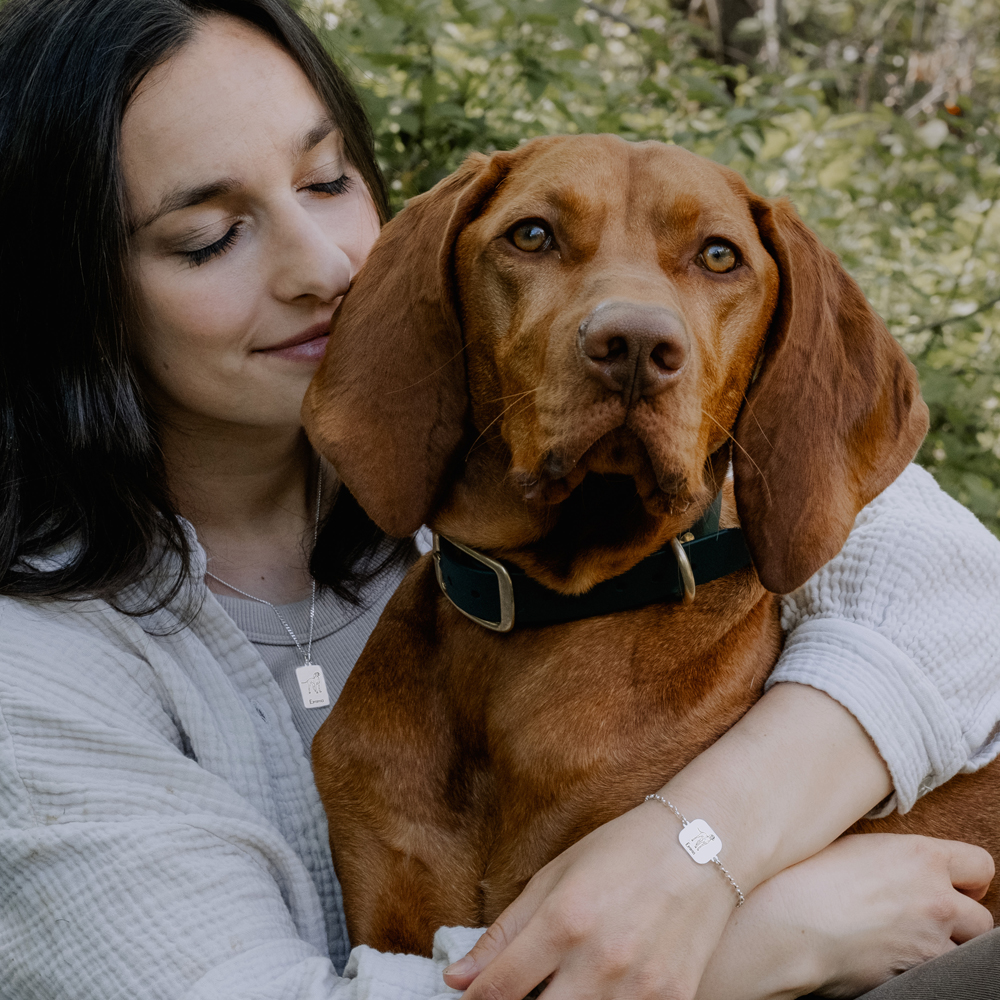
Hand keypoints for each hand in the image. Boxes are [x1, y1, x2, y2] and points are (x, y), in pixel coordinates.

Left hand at [442, 800, 739, 999]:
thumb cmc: (621, 852)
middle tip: (517, 993)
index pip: (498, 990)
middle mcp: (600, 959)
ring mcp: (640, 987)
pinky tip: (596, 992)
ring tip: (559, 987)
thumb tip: (457, 980)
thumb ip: (505, 933)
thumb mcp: (555, 876)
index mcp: (564, 920)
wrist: (704, 846)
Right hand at [694, 834, 994, 999]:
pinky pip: (935, 975)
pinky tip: (889, 958)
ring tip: (905, 942)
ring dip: (942, 948)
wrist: (787, 924)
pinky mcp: (916, 976)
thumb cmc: (805, 875)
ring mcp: (929, 942)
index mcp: (920, 856)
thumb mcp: (852, 846)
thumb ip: (891, 855)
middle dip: (959, 921)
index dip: (967, 878)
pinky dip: (919, 969)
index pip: (980, 865)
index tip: (951, 885)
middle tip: (927, 918)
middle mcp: (935, 898)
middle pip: (981, 918)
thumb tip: (897, 862)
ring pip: (963, 953)